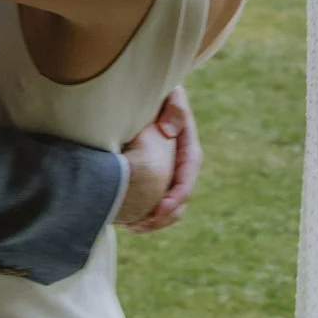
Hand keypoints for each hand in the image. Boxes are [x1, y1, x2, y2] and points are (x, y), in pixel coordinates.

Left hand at [124, 88, 199, 234]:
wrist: (135, 90)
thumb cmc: (151, 89)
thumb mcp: (167, 92)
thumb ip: (173, 107)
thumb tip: (168, 132)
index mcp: (185, 142)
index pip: (188, 172)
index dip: (177, 194)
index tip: (162, 209)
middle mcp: (178, 158)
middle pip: (179, 193)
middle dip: (164, 213)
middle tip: (144, 225)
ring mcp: (166, 167)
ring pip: (169, 201)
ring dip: (155, 219)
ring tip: (134, 228)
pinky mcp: (152, 173)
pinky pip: (152, 199)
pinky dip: (144, 214)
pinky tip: (129, 224)